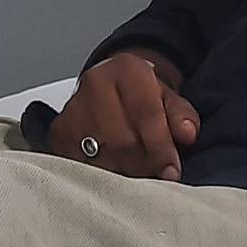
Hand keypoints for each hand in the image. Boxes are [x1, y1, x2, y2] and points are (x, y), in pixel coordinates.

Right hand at [46, 49, 196, 179]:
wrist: (111, 86)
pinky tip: (114, 174)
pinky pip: (81, 165)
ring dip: (123, 174)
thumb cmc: (142, 96)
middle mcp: (95, 84)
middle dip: (144, 165)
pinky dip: (101, 176)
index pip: (146, 113)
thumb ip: (181, 115)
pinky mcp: (59, 132)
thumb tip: (187, 134)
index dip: (161, 147)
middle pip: (123, 140)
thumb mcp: (169, 98)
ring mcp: (73, 108)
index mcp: (127, 69)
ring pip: (101, 156)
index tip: (172, 172)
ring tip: (136, 176)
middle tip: (155, 176)